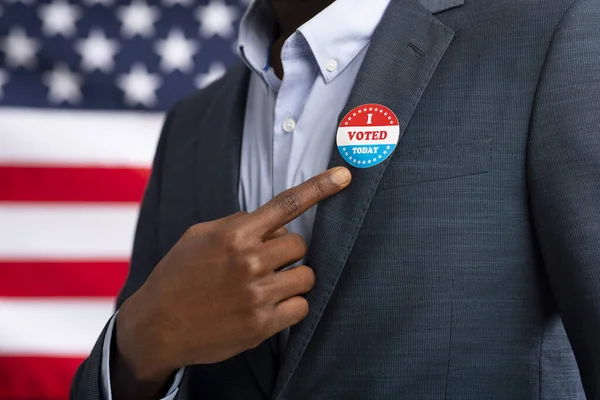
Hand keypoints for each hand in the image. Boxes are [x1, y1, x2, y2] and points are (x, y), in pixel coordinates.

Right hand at [114, 167, 351, 385]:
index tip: (344, 175)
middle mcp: (249, 261)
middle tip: (265, 263)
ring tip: (266, 285)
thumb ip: (235, 224)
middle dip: (287, 252)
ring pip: (306, 276)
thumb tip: (271, 223)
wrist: (156, 326)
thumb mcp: (198, 237)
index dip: (319, 187)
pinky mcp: (261, 325)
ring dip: (292, 278)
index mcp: (233, 234)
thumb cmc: (177, 276)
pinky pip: (301, 307)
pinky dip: (291, 305)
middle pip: (299, 244)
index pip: (286, 204)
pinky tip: (268, 306)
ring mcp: (257, 295)